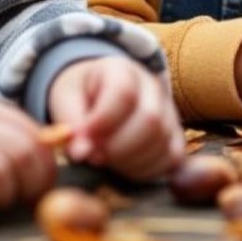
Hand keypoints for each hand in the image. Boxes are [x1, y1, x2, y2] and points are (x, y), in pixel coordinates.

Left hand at [47, 56, 183, 180]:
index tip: (81, 140)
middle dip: (118, 148)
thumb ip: (72, 124)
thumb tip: (81, 154)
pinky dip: (147, 171)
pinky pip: (172, 158)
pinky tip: (123, 168)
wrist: (98, 92)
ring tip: (105, 161)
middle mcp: (152, 87)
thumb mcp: (66, 99)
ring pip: (163, 142)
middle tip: (93, 157)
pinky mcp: (175, 135)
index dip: (102, 122)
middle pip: (150, 120)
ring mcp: (168, 111)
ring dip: (130, 162)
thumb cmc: (80, 94)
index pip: (124, 93)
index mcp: (122, 69)